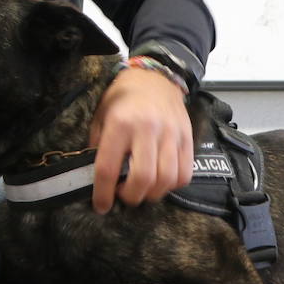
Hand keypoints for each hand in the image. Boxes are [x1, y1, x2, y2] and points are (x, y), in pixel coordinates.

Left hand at [88, 66, 192, 213]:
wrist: (155, 77)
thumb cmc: (123, 97)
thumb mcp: (101, 115)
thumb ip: (98, 145)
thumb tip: (96, 178)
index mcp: (120, 123)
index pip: (108, 168)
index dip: (103, 193)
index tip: (101, 206)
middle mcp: (147, 129)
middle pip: (142, 178)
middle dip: (131, 196)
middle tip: (124, 195)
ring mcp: (170, 134)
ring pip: (166, 179)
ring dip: (152, 194)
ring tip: (142, 190)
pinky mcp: (187, 138)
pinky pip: (184, 173)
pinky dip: (172, 185)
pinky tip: (160, 181)